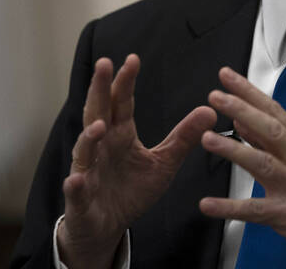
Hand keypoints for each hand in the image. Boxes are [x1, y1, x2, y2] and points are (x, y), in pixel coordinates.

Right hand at [57, 54, 216, 268]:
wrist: (108, 226)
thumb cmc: (132, 190)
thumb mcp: (164, 162)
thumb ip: (184, 138)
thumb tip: (210, 111)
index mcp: (120, 135)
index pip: (122, 103)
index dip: (126, 82)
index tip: (132, 59)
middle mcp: (101, 147)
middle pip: (98, 113)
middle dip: (100, 90)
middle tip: (104, 65)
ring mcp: (88, 171)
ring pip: (85, 149)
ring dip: (89, 137)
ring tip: (99, 126)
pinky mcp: (81, 198)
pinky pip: (76, 189)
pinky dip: (75, 184)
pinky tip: (77, 179)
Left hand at [198, 67, 285, 268]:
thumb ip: (268, 141)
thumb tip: (241, 119)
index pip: (274, 111)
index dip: (250, 92)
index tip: (227, 76)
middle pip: (271, 129)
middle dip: (243, 110)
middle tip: (216, 96)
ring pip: (263, 163)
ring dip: (234, 150)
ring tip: (207, 139)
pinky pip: (255, 211)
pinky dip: (230, 208)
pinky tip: (208, 205)